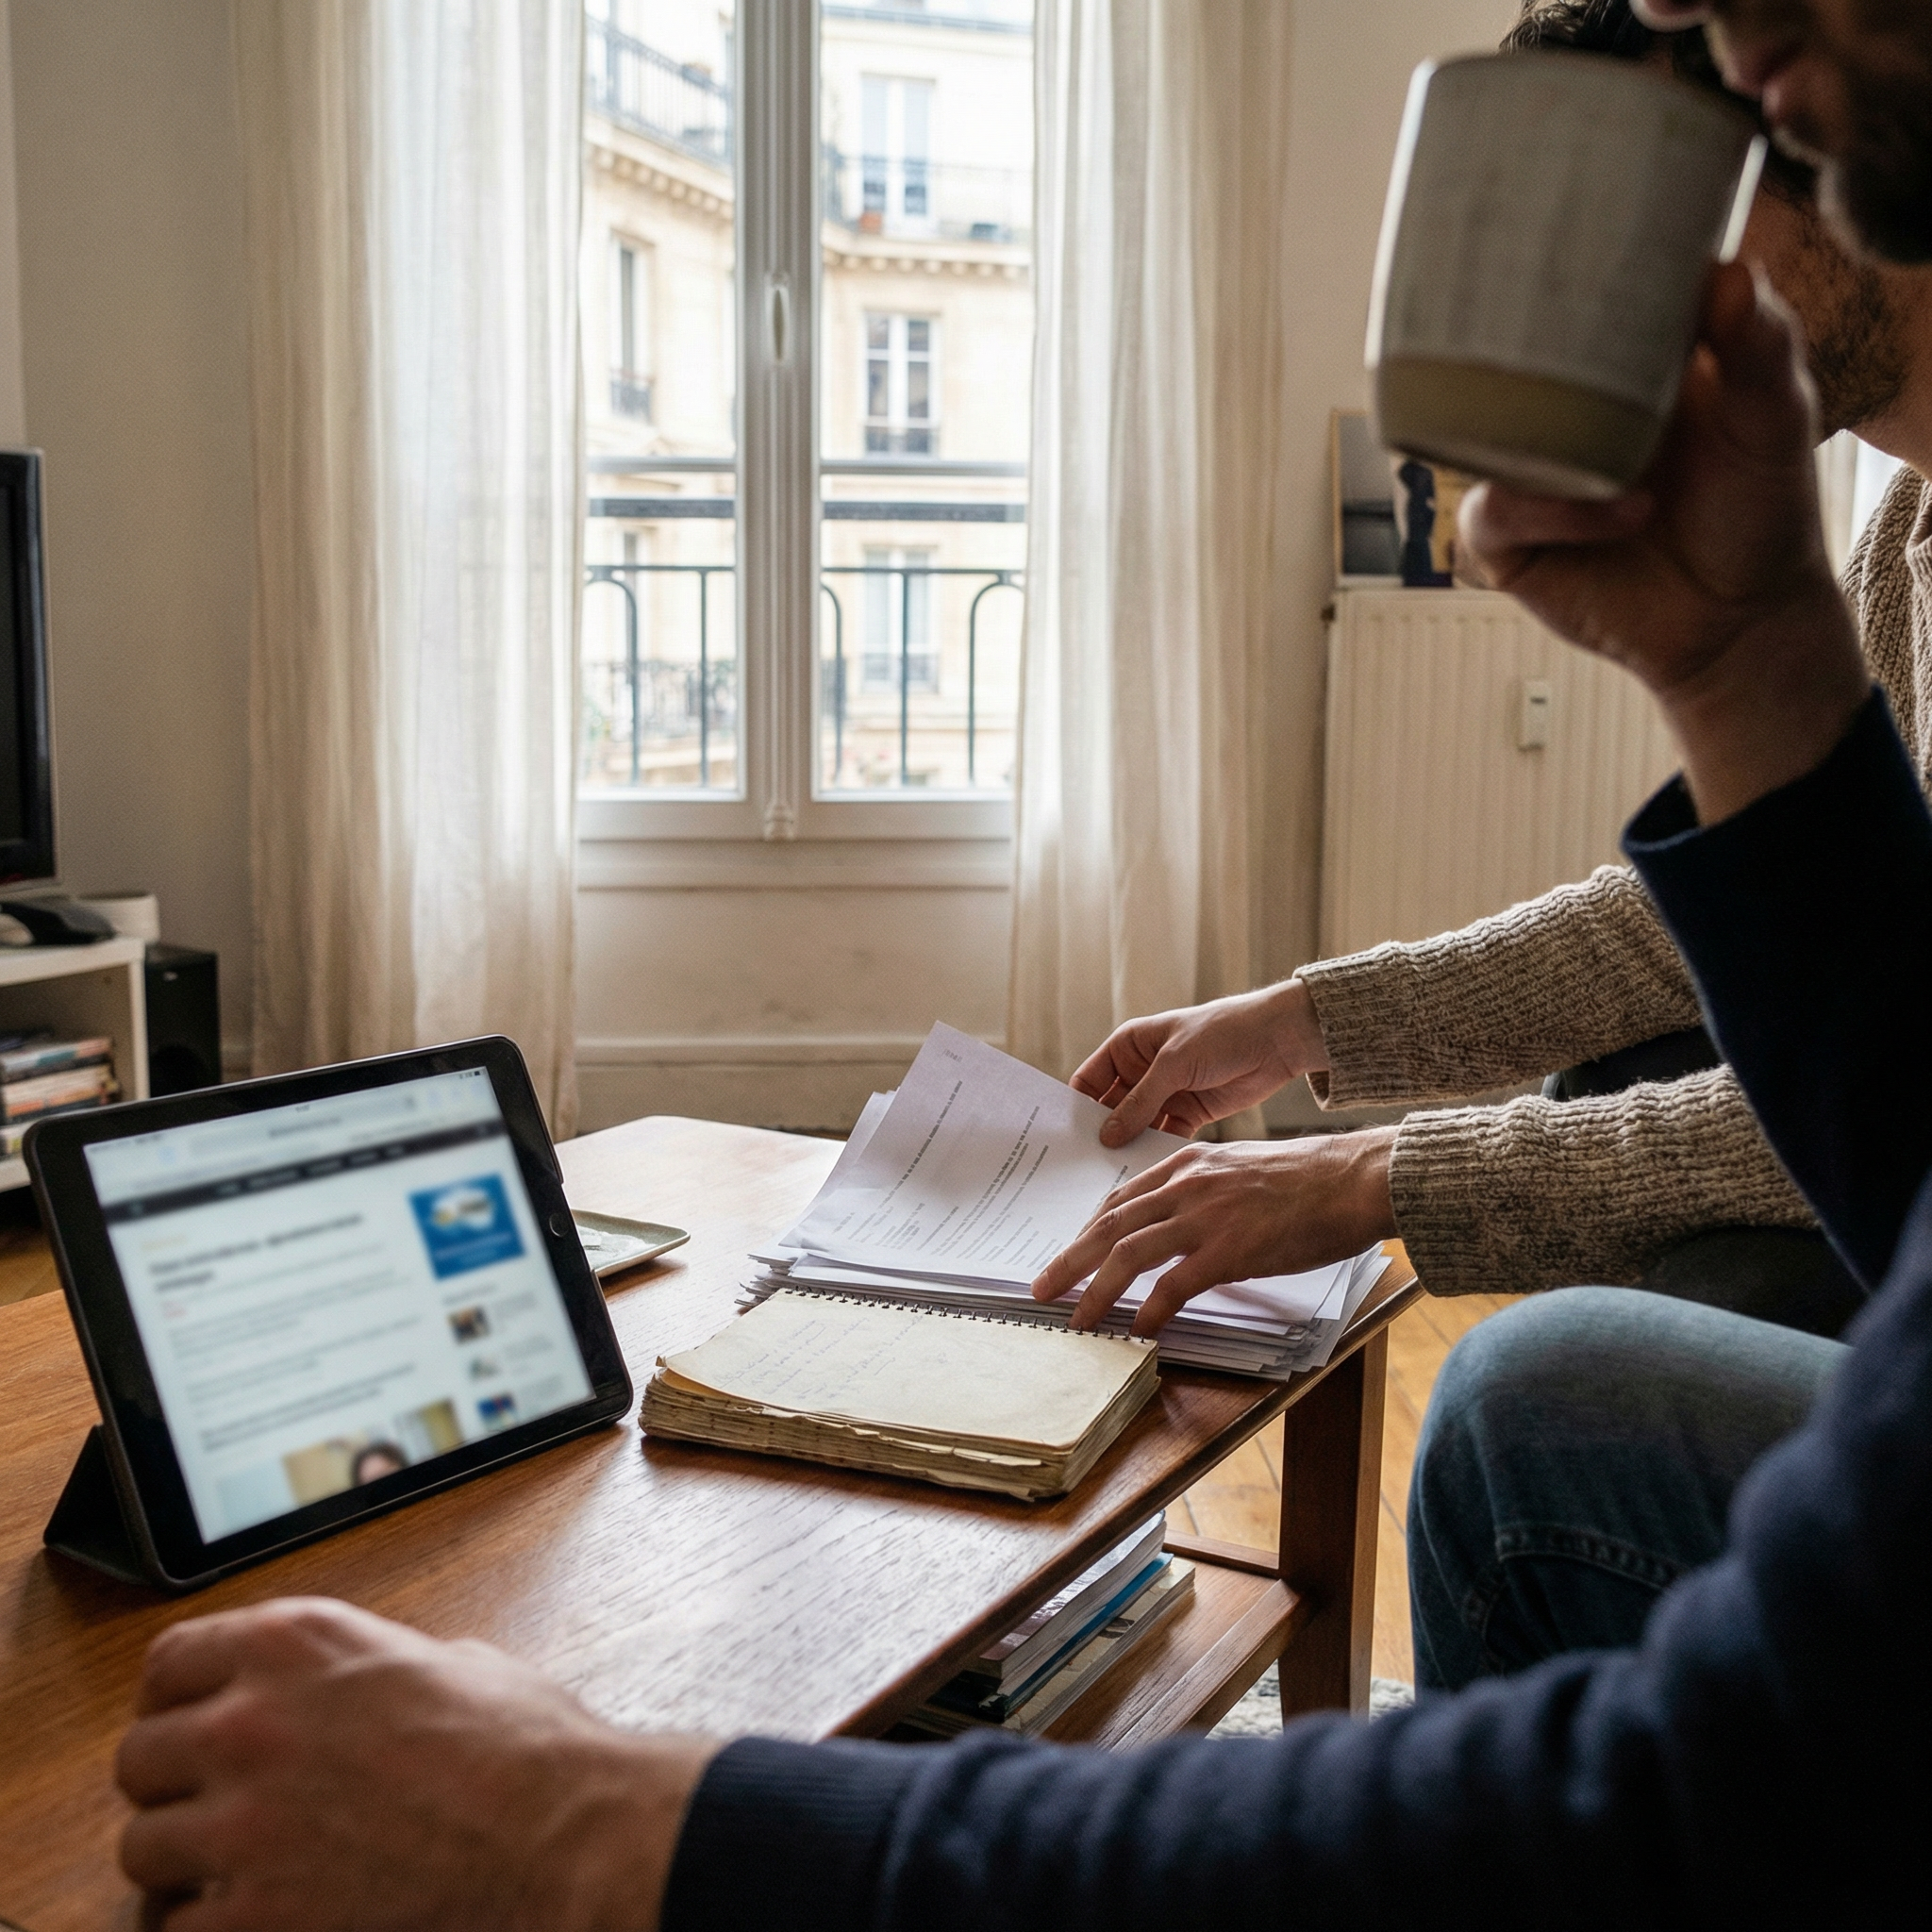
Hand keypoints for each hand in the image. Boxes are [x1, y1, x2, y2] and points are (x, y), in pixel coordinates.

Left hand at [116, 1597, 716, 1931]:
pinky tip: (257, 1914)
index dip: (177, 1700)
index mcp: (299, 1643)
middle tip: (215, 1806)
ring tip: (234, 1870)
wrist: (557, 1839)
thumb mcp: (447, 1660)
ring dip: (185, 1863)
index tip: (188, 1724)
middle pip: (137, 1758)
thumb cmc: (521, 1751)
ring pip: (141, 1848)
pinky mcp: (250, 1917)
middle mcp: (252, 1722)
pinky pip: (172, 1928)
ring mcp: (243, 1823)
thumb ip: (372, 1666)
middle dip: (175, 1786)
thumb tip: (359, 1688)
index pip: (168, 1664)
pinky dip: (210, 1924)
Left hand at [1031, 1128, 1396, 1334]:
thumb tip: (1185, 1229)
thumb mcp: (1241, 1170)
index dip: (1089, 1230)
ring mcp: (1205, 1216)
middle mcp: (1186, 1185)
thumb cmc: (1309, 1180)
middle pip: (1109, 1225)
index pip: (1120, 1198)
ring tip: (1077, 1320)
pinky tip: (1139, 1332)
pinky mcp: (1229, 1249)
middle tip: (1041, 1289)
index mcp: (1187, 1164)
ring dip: (1096, 1291)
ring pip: (1128, 1254)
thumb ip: (1206, 1192)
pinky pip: (1174, 1285)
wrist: (1353, 1179)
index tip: (1070, 1253)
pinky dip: (1150, 1311)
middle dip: (1069, 1260)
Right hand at [1072, 981, 1329, 1149]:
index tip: (1064, 1140)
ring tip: (1113, 1177)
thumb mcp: (1174, 1064)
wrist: (1275, 1040)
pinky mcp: (1188, 1114)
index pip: (1089, 1081)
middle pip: (1110, 1109)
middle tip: (1084, 1167)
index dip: (1076, 1108)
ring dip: (1129, 1148)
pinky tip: (1148, 1173)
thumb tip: (1106, 1136)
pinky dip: (1157, 1153)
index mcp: (1128, 1047)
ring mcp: (1164, 1095)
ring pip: (1137, 1127)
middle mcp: (1141, 1072)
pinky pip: (1163, 1138)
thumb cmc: (1221, 1033)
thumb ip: (1140, 1101)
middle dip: (1102, 1135)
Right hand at [1460, 262, 1869, 823]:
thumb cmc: (1757, 507)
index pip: (1565, 297)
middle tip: (1555, 335)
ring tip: (1634, 473)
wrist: (1735, 619)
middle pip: (1499, 360)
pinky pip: (1492, 511)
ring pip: (1480, 435)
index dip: (1560, 265)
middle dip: (1513, 346)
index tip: (1574, 236)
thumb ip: (1759, 345)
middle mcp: (1558, 408)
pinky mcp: (1508, 539)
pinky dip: (1552, 512)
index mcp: (1616, 361)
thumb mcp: (1774, 417)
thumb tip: (1726, 271)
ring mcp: (1526, 471)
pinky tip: (1622, 514)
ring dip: (1543, 445)